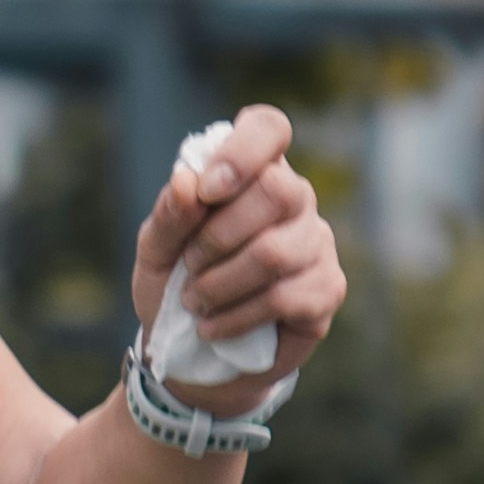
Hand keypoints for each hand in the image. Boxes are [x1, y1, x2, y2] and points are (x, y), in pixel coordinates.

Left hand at [129, 100, 346, 410]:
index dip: (241, 152)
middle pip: (277, 190)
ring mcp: (316, 242)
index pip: (268, 128)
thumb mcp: (156, 249)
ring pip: (275, 251)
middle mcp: (294, 198)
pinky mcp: (327, 288)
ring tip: (193, 302)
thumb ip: (169, 214)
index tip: (206, 191)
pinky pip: (285, 297)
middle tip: (188, 266)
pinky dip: (236, 316)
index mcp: (252, 171)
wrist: (193, 354)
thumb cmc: (176, 285)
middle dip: (218, 235)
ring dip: (220, 283)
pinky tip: (212, 327)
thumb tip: (187, 182)